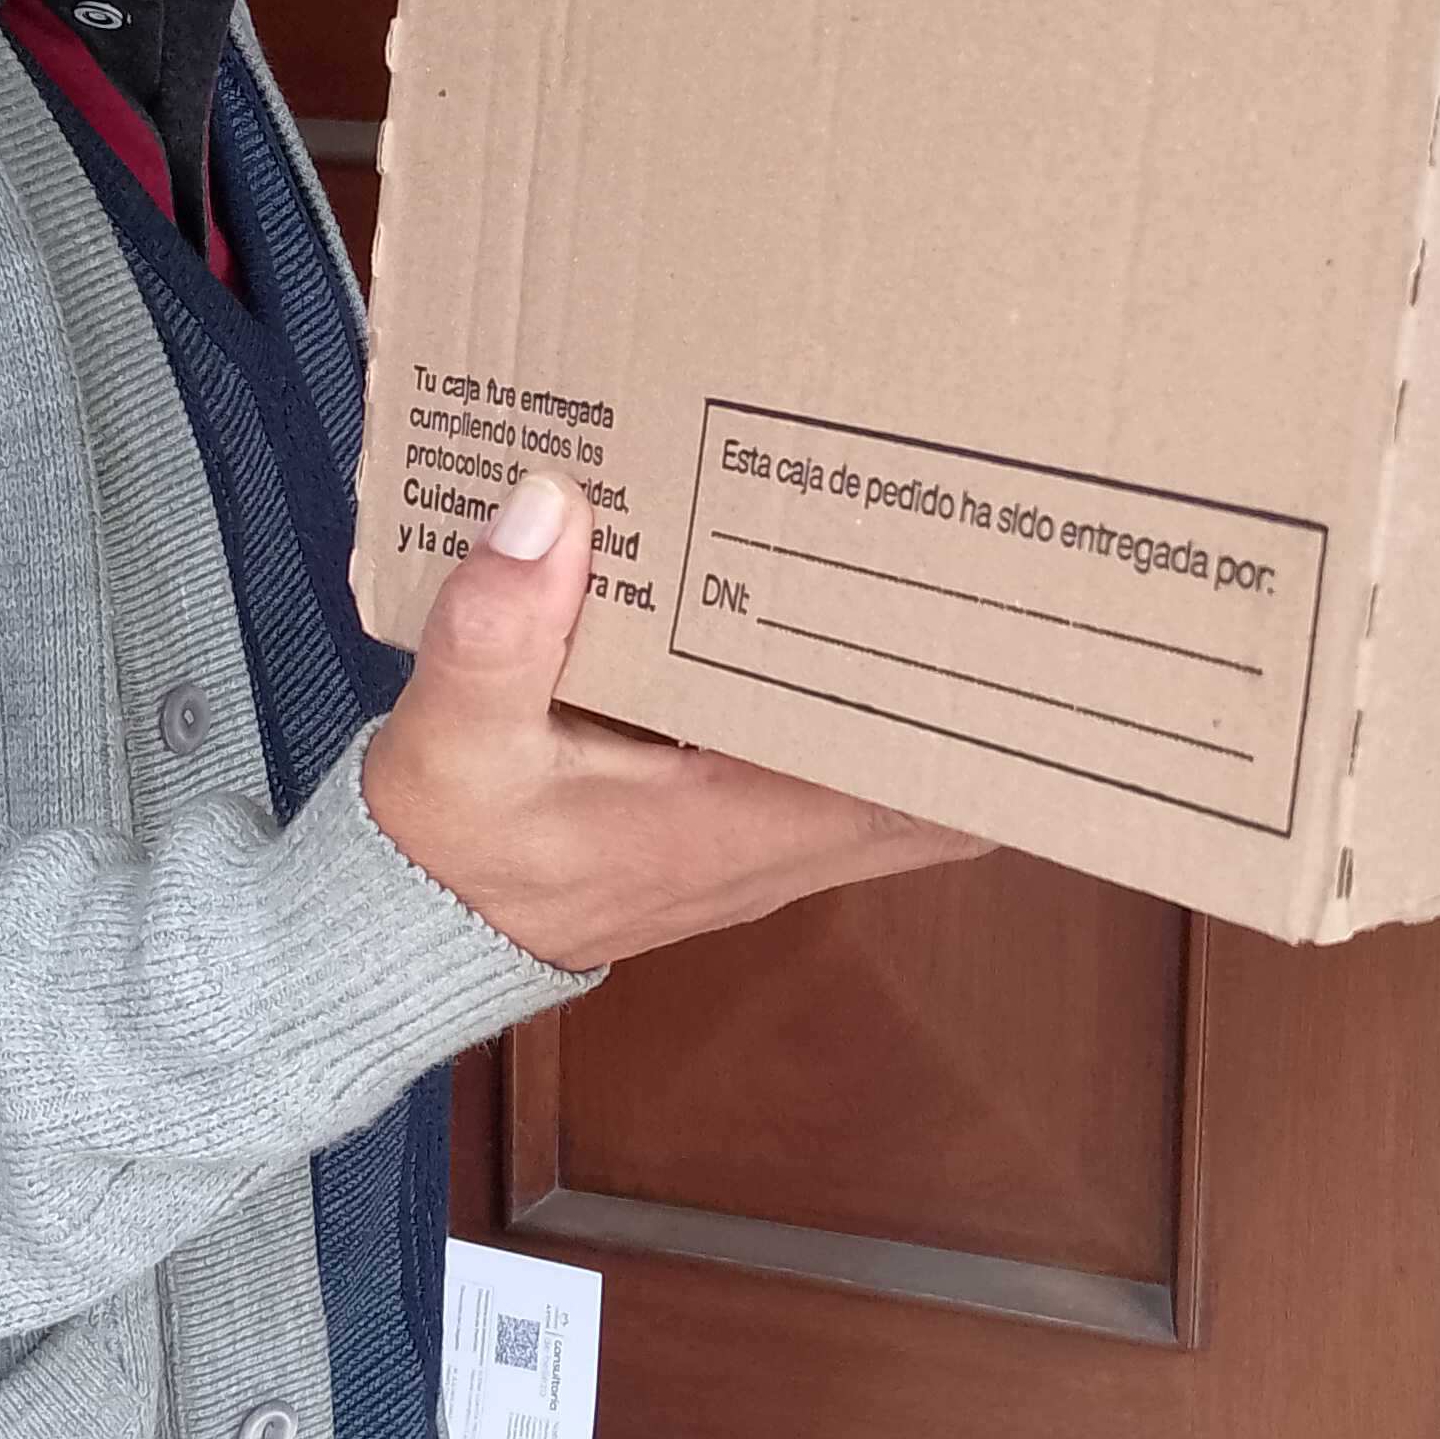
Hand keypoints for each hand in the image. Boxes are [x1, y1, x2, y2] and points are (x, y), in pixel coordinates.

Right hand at [361, 471, 987, 970]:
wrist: (410, 928)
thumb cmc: (447, 849)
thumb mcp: (453, 739)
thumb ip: (498, 631)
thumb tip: (550, 510)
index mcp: (740, 825)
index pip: (917, 794)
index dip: (989, 733)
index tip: (1029, 641)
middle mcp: (780, 843)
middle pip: (941, 788)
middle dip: (984, 703)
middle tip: (1017, 585)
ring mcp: (766, 840)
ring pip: (897, 782)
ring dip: (928, 706)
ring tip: (958, 584)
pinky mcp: (736, 824)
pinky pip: (838, 772)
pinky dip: (859, 714)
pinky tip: (848, 620)